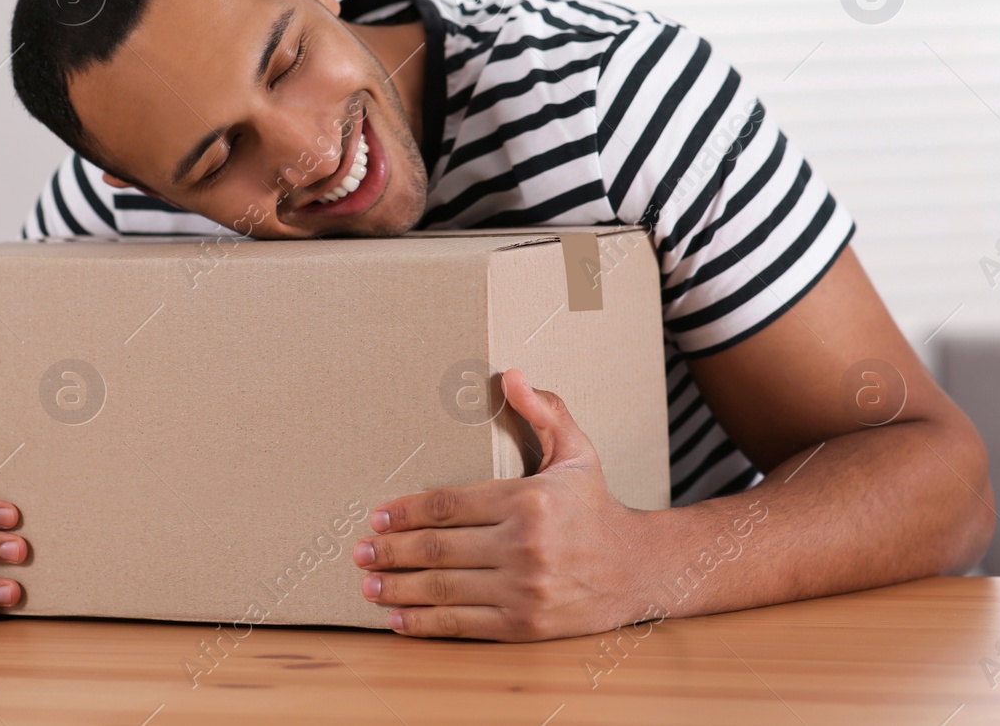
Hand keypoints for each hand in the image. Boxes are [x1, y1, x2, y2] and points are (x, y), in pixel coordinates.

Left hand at [352, 368, 661, 640]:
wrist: (640, 568)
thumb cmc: (596, 506)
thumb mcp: (577, 451)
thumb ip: (543, 411)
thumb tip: (511, 375)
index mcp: (529, 500)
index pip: (449, 505)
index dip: (405, 511)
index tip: (377, 515)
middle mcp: (524, 546)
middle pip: (438, 548)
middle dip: (390, 550)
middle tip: (359, 551)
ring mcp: (524, 589)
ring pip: (444, 589)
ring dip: (398, 588)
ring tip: (368, 585)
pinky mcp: (526, 625)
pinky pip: (464, 625)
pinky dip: (426, 623)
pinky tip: (399, 619)